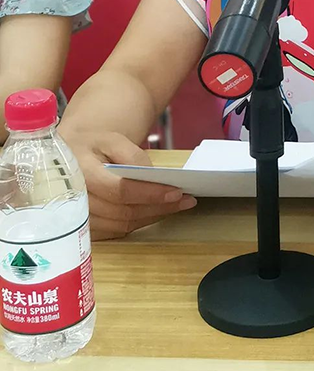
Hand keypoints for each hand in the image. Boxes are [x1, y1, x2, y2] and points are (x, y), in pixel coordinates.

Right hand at [62, 130, 196, 239]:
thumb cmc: (94, 145)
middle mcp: (76, 200)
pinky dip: (138, 223)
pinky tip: (155, 212)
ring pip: (121, 224)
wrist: (70, 156)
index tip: (176, 191)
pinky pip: (115, 231)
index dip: (149, 193)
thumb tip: (152, 177)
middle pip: (123, 211)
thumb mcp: (112, 140)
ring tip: (176, 207)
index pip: (120, 190)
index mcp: (81, 173)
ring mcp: (78, 218)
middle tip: (185, 201)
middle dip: (158, 207)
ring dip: (152, 217)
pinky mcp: (84, 227)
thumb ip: (132, 155)